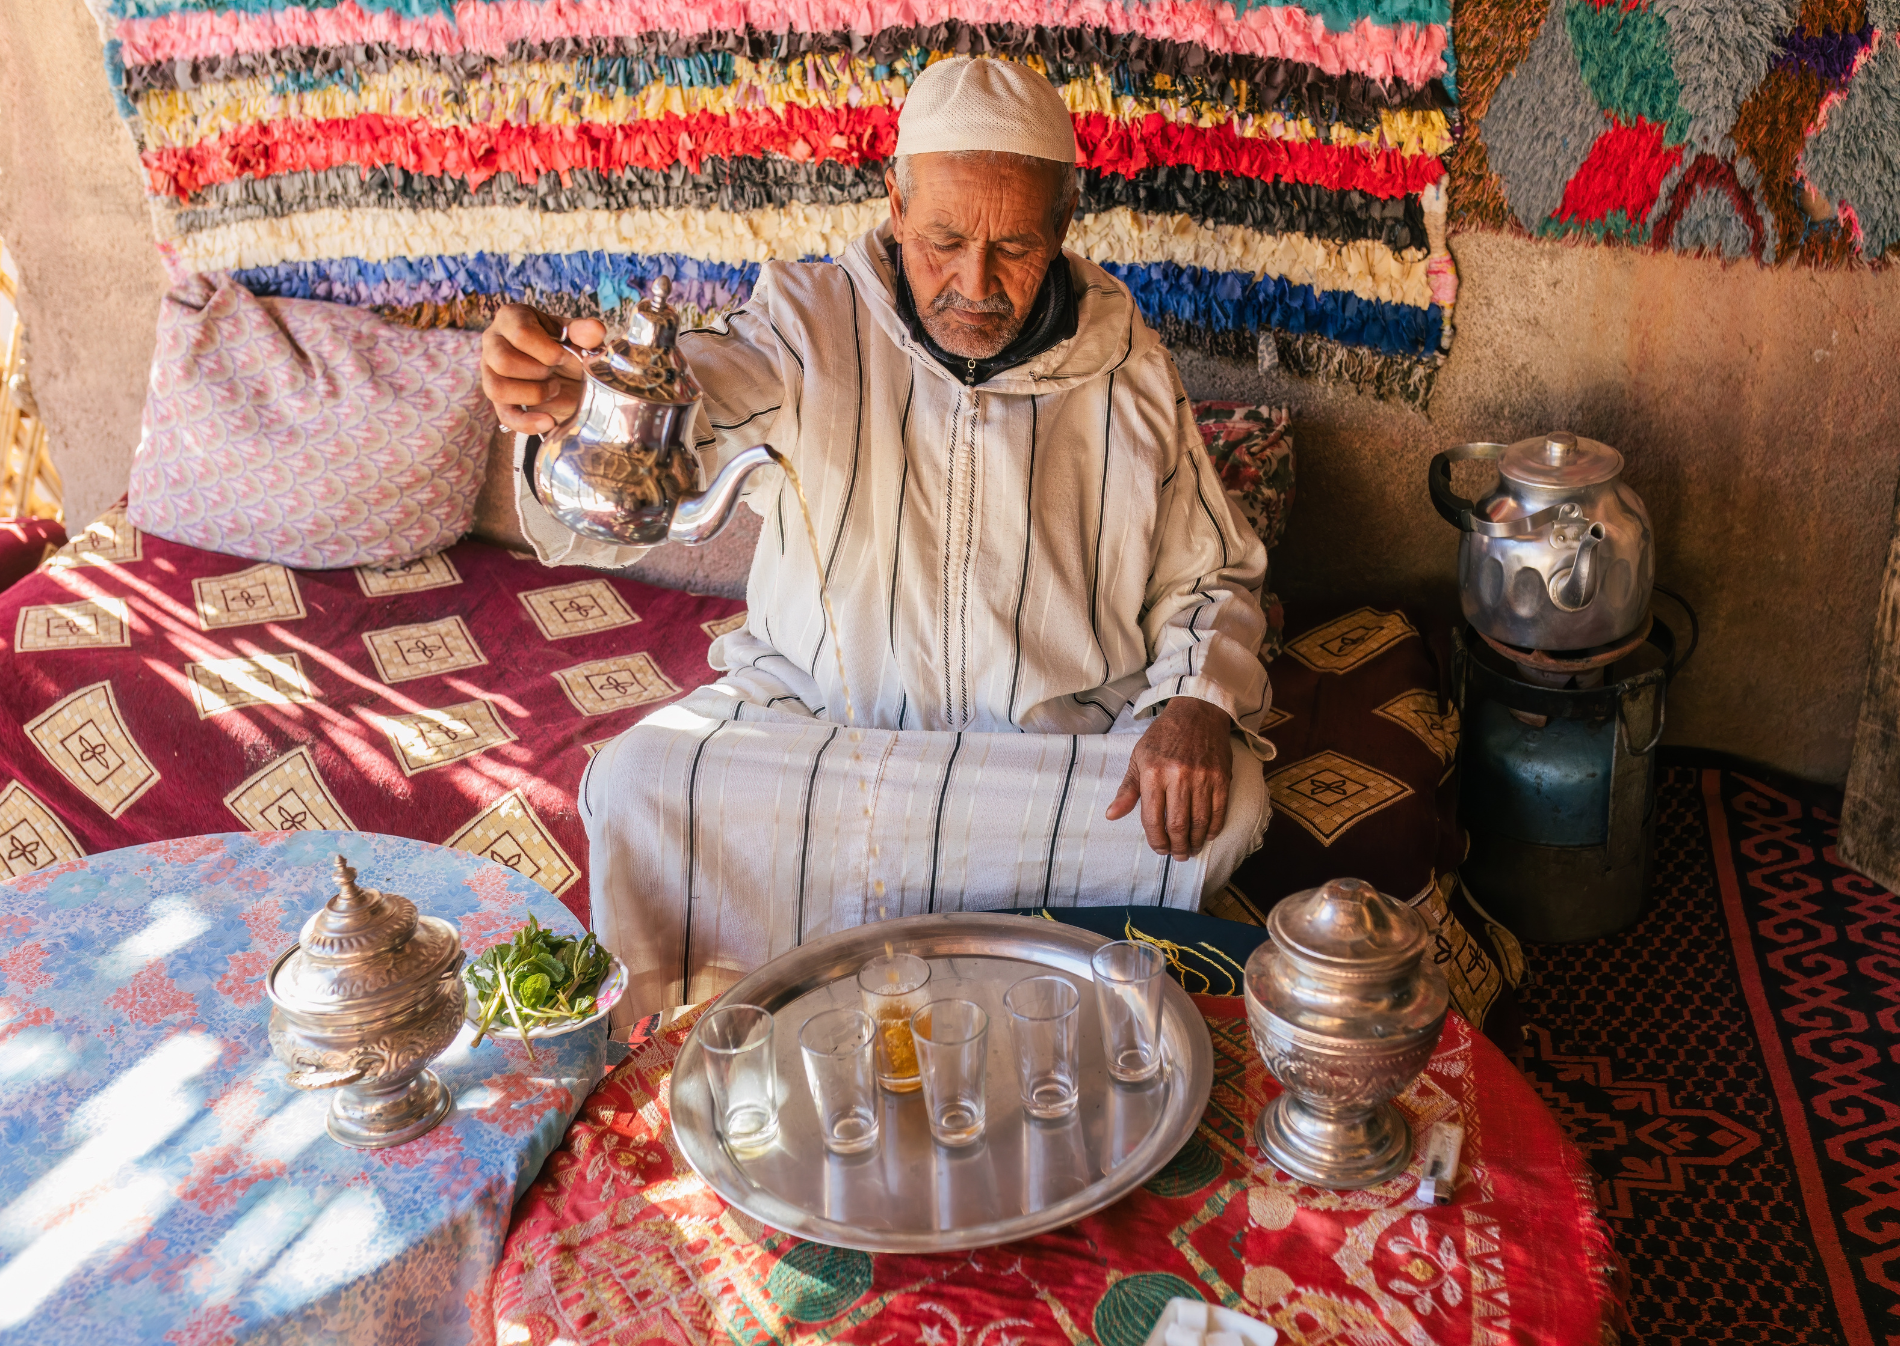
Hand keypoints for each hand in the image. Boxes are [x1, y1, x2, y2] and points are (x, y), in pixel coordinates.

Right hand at [480, 306, 606, 435]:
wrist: (567, 371)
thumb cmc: (566, 346)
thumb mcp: (576, 336)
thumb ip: (585, 332)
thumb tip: (595, 330)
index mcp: (511, 318)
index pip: (520, 333)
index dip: (547, 350)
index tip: (563, 357)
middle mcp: (493, 342)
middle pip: (503, 361)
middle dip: (538, 372)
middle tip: (556, 372)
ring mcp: (491, 372)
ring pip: (497, 388)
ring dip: (533, 393)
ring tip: (553, 388)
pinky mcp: (499, 400)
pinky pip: (504, 415)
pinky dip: (527, 422)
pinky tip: (549, 422)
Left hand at [1106, 698, 1234, 859]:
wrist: (1197, 712)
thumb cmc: (1163, 736)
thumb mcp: (1138, 758)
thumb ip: (1127, 790)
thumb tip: (1111, 815)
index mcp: (1153, 773)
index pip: (1152, 818)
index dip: (1156, 839)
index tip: (1159, 849)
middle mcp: (1178, 776)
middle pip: (1177, 824)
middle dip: (1177, 846)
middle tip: (1178, 855)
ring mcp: (1202, 777)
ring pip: (1200, 821)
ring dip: (1196, 841)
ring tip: (1192, 848)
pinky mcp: (1221, 776)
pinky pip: (1219, 810)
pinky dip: (1214, 827)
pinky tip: (1209, 834)